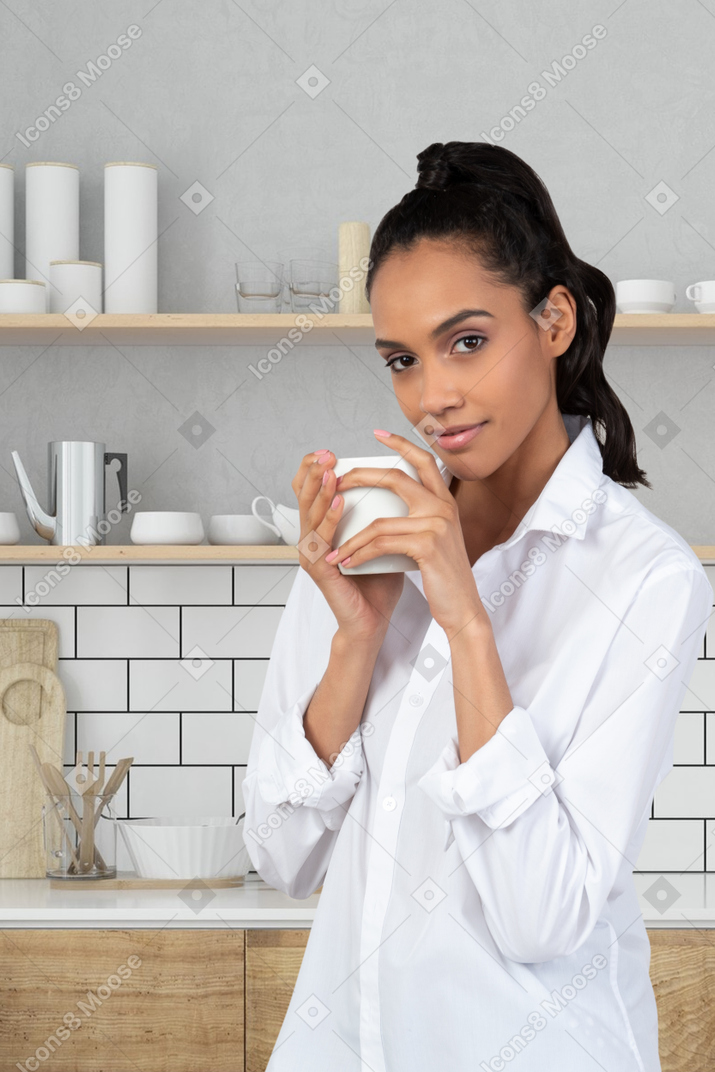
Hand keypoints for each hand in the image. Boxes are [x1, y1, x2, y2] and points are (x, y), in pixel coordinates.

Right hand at [291, 449, 404, 643]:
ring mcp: (311, 556)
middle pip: (303, 498)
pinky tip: (341, 502)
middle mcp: (311, 540)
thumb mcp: (381, 539)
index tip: (329, 451)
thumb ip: (382, 514)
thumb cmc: (378, 583)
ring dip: (321, 490)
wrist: (373, 621)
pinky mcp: (318, 570)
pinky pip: (321, 539)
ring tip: (331, 470)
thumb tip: (405, 482)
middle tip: (326, 453)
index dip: (314, 470)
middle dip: (314, 472)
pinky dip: (330, 518)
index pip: (311, 493)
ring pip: (309, 515)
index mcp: (322, 531)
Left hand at [328, 431, 487, 639]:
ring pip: (379, 522)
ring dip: (350, 539)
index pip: (424, 460)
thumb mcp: (434, 538)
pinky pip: (381, 544)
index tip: (378, 434)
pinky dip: (359, 555)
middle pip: (396, 478)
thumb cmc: (443, 576)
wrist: (462, 607)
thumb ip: (418, 518)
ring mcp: (437, 524)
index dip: (401, 444)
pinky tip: (347, 563)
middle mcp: (443, 507)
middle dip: (361, 477)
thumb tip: (385, 506)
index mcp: (445, 502)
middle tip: (338, 481)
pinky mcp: (427, 545)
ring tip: (333, 551)